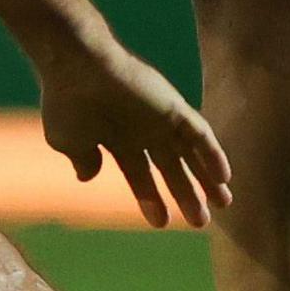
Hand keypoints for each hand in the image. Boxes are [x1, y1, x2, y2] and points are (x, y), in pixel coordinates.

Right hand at [29, 33, 230, 227]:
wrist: (76, 67)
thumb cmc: (66, 102)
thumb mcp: (66, 140)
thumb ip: (82, 159)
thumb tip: (87, 177)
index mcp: (115, 139)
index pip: (139, 174)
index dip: (151, 199)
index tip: (161, 223)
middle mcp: (141, 130)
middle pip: (170, 167)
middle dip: (185, 194)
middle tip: (200, 222)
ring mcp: (159, 118)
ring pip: (190, 153)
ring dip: (206, 178)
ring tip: (223, 204)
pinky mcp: (173, 107)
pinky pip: (200, 134)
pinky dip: (212, 154)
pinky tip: (223, 177)